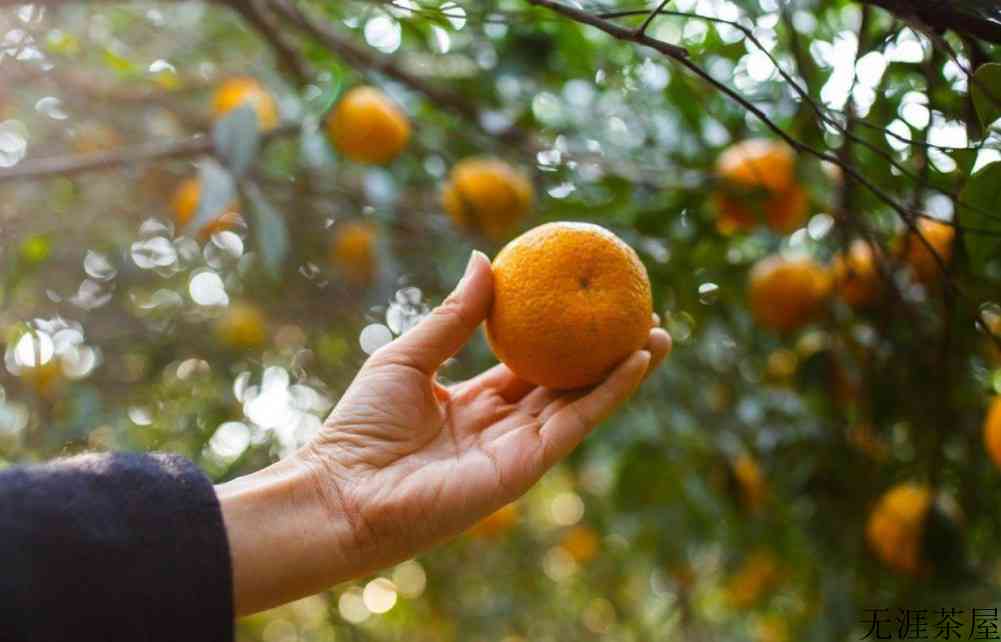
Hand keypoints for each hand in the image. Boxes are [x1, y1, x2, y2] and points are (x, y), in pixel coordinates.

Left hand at [217, 251, 670, 614]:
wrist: (345, 492)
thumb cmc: (361, 426)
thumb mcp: (410, 356)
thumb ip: (452, 316)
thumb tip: (482, 259)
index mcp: (474, 403)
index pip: (528, 364)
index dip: (559, 335)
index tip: (584, 302)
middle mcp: (503, 427)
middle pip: (566, 384)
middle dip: (603, 353)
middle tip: (636, 315)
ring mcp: (519, 448)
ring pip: (583, 402)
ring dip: (623, 370)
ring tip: (657, 333)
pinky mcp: (527, 466)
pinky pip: (578, 422)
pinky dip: (611, 392)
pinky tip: (637, 359)